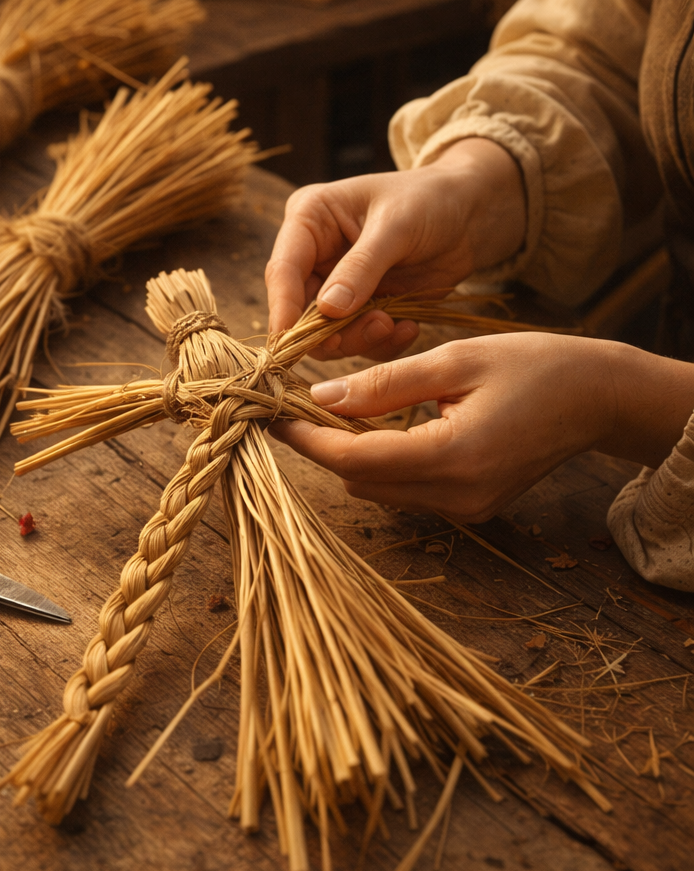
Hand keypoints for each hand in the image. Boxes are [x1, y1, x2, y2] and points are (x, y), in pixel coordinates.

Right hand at [265, 139, 526, 360]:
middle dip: (331, 331)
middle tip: (375, 326)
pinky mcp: (362, 310)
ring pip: (326, 334)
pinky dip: (381, 343)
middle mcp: (315, 257)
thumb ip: (361, 267)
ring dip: (359, 338)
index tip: (291, 344)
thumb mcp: (397, 225)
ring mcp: (337, 287)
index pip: (283, 270)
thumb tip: (327, 309)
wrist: (471, 213)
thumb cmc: (431, 199)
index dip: (284, 308)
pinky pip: (358, 341)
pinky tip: (407, 326)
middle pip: (299, 311)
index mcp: (309, 220)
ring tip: (393, 323)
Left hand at [269, 334, 693, 521]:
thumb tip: (321, 397)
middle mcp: (457, 495)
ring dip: (350, 455)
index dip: (307, 440)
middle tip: (296, 406)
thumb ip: (384, 383)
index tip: (272, 418)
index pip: (356, 459)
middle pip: (361, 480)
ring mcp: (466, 509)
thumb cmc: (533, 365)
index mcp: (455, 456)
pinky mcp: (471, 509)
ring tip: (333, 411)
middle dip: (322, 446)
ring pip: (379, 490)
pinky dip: (382, 462)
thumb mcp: (454, 360)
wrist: (599, 399)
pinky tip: (378, 427)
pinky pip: (406, 491)